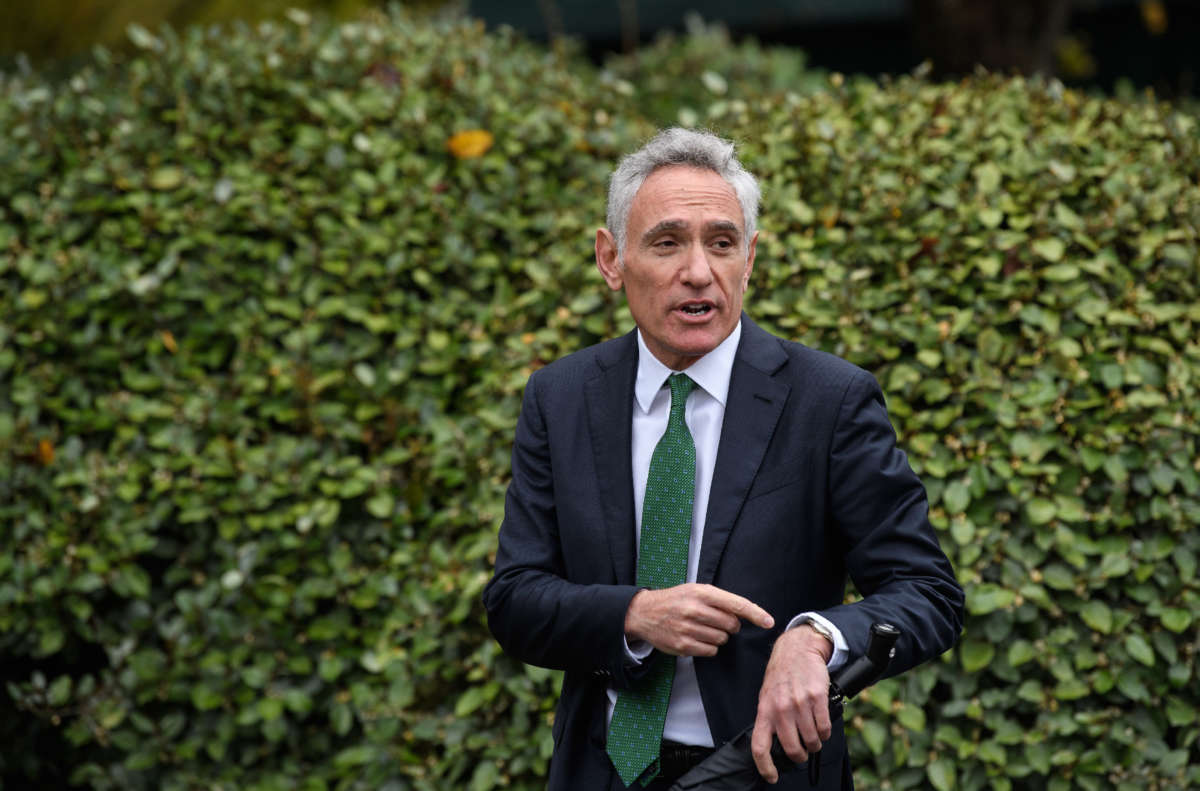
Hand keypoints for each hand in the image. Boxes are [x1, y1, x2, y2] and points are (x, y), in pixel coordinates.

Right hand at [624, 584, 773, 656]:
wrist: (644, 612)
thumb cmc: (675, 600)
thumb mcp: (695, 590)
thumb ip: (719, 600)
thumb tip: (746, 614)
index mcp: (701, 592)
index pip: (736, 604)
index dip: (755, 613)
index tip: (769, 622)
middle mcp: (695, 609)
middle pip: (731, 625)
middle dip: (730, 626)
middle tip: (716, 621)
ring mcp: (688, 628)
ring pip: (722, 640)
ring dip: (718, 637)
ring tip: (702, 628)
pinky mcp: (682, 645)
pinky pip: (710, 651)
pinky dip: (708, 647)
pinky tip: (696, 638)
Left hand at [751, 625, 832, 783]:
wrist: (797, 649)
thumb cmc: (782, 676)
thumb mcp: (767, 696)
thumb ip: (770, 719)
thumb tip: (774, 745)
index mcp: (765, 710)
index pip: (760, 746)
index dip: (765, 767)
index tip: (772, 777)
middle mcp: (781, 709)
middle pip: (791, 749)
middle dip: (800, 756)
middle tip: (802, 752)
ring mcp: (799, 703)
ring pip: (811, 741)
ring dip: (815, 744)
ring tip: (814, 737)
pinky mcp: (817, 697)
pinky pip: (824, 727)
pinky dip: (825, 733)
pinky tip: (822, 727)